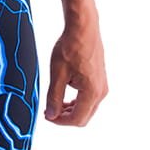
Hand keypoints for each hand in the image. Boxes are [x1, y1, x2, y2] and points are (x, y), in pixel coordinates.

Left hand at [45, 11, 107, 125]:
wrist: (83, 28)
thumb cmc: (71, 47)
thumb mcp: (57, 74)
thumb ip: (54, 97)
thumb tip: (51, 115)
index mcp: (92, 92)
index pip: (77, 119)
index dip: (60, 121)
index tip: (47, 116)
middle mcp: (101, 91)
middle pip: (84, 116)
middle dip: (65, 117)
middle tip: (49, 111)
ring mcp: (102, 85)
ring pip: (87, 107)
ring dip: (71, 109)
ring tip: (55, 103)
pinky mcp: (100, 78)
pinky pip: (89, 97)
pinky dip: (77, 100)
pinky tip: (64, 93)